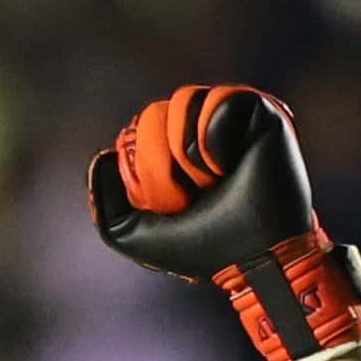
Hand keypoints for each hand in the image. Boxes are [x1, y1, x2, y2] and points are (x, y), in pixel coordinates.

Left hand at [89, 86, 360, 360]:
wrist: (255, 259)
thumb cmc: (205, 249)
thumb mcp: (137, 235)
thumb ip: (107, 206)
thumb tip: (103, 156)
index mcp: (175, 146)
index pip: (138, 130)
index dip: (147, 170)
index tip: (174, 203)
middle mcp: (202, 125)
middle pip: (153, 112)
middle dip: (163, 164)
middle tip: (194, 195)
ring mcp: (230, 113)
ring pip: (182, 101)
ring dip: (190, 155)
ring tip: (216, 180)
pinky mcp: (257, 108)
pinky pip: (215, 101)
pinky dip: (214, 141)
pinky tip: (232, 164)